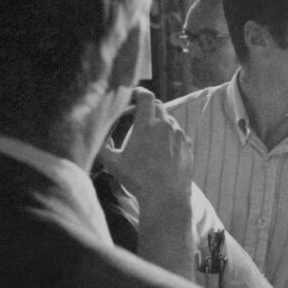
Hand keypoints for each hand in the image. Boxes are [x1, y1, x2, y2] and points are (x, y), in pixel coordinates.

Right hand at [99, 88, 193, 211]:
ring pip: (169, 120)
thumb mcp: (113, 163)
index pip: (146, 97)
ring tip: (150, 137)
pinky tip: (163, 149)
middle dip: (148, 107)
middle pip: (158, 105)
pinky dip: (170, 135)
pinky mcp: (188, 145)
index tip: (135, 94)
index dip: (140, 92)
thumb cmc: (137, 179)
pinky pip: (178, 133)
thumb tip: (98, 135)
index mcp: (146, 125)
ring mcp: (180, 135)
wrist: (166, 196)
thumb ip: (103, 145)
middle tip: (139, 117)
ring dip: (159, 122)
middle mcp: (166, 126)